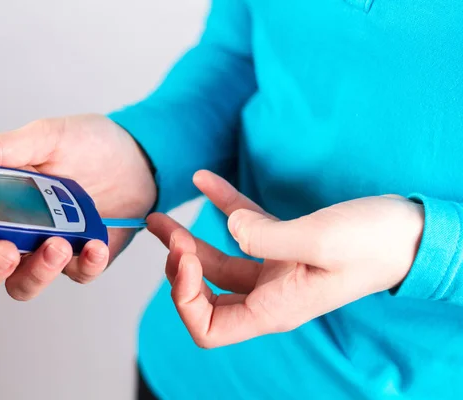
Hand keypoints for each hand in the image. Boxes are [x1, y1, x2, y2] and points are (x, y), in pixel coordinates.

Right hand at [0, 115, 155, 299]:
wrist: (140, 157)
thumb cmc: (89, 144)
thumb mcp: (48, 137)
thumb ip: (2, 150)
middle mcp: (16, 231)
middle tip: (3, 248)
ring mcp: (48, 249)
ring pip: (22, 284)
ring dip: (34, 271)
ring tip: (57, 244)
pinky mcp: (82, 261)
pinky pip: (75, 276)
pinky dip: (84, 264)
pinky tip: (92, 244)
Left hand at [147, 170, 423, 347]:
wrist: (410, 231)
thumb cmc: (374, 243)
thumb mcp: (319, 240)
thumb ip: (265, 236)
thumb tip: (229, 227)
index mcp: (274, 307)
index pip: (208, 328)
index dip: (185, 297)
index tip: (188, 256)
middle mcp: (268, 294)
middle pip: (204, 294)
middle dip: (179, 265)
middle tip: (169, 230)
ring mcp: (273, 269)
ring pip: (216, 262)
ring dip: (186, 240)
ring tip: (162, 216)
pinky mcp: (282, 244)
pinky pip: (243, 228)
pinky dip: (222, 206)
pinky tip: (204, 180)